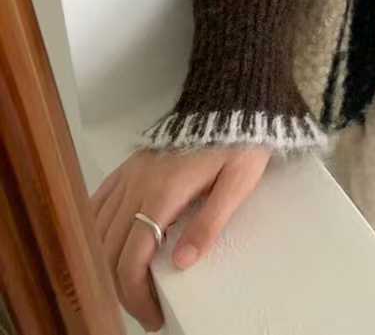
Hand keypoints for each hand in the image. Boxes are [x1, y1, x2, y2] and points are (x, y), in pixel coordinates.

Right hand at [90, 145, 271, 330]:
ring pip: (100, 228)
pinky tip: (103, 244)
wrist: (232, 99)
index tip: (153, 316)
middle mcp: (138, 185)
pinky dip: (95, 227)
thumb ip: (209, 223)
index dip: (136, 294)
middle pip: (111, 249)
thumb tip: (182, 264)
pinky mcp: (131, 163)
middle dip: (122, 287)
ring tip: (128, 284)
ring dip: (107, 262)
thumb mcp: (237, 184)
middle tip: (145, 309)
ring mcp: (131, 173)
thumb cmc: (241, 143)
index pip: (133, 258)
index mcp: (163, 194)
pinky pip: (100, 199)